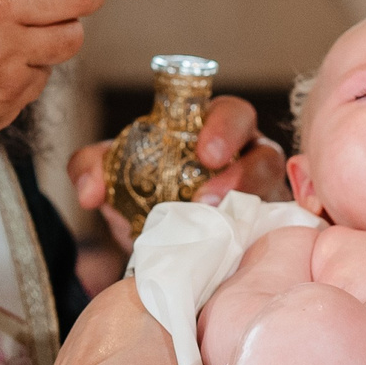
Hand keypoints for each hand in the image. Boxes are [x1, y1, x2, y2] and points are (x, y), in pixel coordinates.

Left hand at [68, 97, 288, 252]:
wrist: (158, 247)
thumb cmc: (148, 196)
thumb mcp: (115, 176)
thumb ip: (92, 168)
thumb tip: (91, 191)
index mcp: (214, 130)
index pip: (232, 114)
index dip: (224, 127)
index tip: (206, 154)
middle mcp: (247, 157)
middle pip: (265, 151)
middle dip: (242, 171)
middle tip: (209, 196)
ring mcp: (263, 197)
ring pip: (273, 196)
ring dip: (245, 210)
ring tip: (213, 226)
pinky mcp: (267, 232)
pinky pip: (274, 233)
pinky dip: (257, 239)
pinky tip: (234, 250)